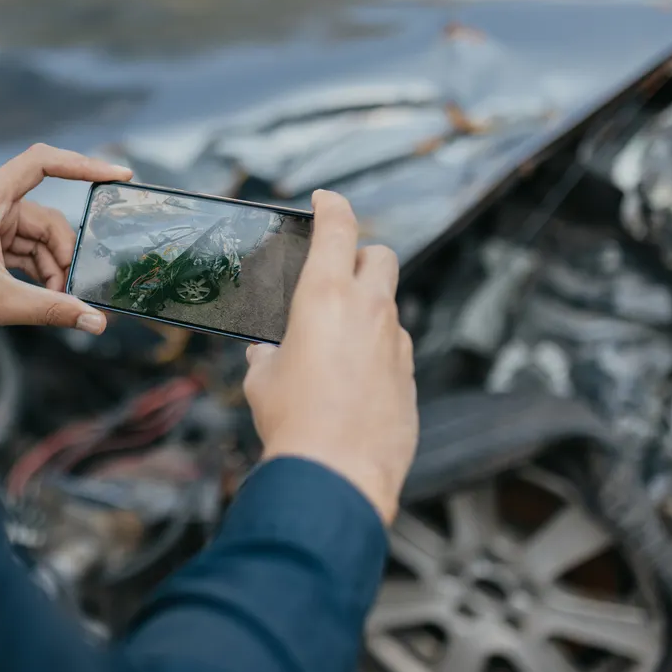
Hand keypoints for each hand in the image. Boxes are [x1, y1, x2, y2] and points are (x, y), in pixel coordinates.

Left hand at [0, 144, 133, 343]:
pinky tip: (43, 299)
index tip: (118, 177)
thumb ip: (49, 309)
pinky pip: (16, 250)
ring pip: (33, 238)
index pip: (42, 163)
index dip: (84, 165)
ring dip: (49, 269)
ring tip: (56, 303)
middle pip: (45, 216)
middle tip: (72, 292)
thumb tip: (94, 321)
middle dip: (64, 253)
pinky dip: (32, 272)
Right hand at [242, 190, 418, 524]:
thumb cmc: (293, 422)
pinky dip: (375, 352)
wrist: (337, 473)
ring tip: (334, 341)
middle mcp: (368, 311)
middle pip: (380, 256)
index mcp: (325, 297)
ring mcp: (395, 344)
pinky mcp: (409, 377)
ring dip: (367, 311)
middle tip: (339, 269)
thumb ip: (267, 356)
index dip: (333, 205)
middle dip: (362, 254)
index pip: (338, 228)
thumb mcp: (262, 381)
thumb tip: (267, 355)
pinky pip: (393, 349)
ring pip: (389, 307)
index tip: (326, 199)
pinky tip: (351, 381)